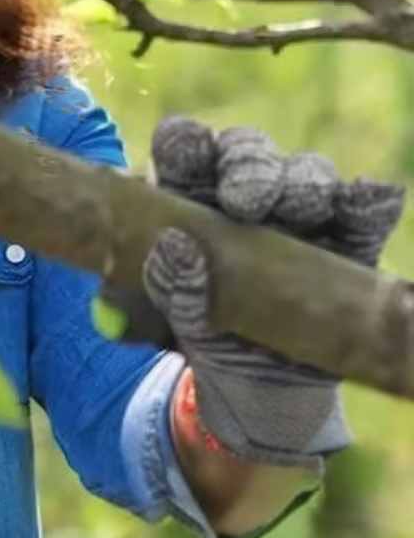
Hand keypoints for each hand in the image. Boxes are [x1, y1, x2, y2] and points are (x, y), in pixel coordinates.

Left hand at [139, 117, 404, 471]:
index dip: (184, 143)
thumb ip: (169, 289)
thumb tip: (174, 247)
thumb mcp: (174, 322)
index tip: (186, 150)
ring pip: (306, 175)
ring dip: (303, 183)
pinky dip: (366, 203)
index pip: (183, 152)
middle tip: (244, 200)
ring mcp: (300, 217)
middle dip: (247, 165)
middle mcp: (244, 195)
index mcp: (188, 199)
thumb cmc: (203, 335)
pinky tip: (366, 200)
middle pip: (247, 154)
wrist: (259, 394)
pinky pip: (362, 216)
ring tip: (300, 206)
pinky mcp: (349, 245)